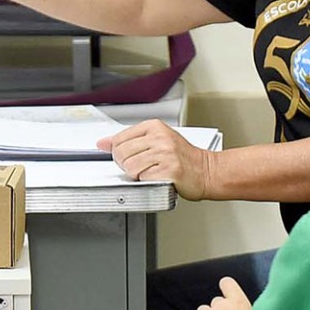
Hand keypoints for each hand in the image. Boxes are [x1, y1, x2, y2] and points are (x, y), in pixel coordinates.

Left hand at [99, 119, 213, 199]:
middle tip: (143, 167)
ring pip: (130, 168)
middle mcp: (159, 138)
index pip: (119, 139)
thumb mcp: (157, 141)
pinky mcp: (168, 170)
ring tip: (152, 172)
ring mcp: (164, 153)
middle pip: (121, 153)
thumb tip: (103, 143)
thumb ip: (129, 140)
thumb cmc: (183, 158)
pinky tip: (159, 178)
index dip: (120, 153)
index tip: (129, 157)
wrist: (207, 171)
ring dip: (138, 175)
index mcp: (154, 127)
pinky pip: (143, 179)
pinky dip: (148, 182)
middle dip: (127, 165)